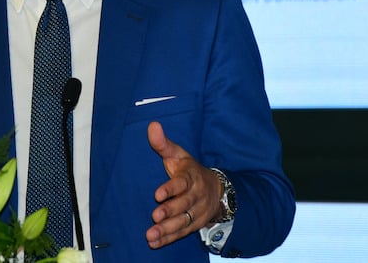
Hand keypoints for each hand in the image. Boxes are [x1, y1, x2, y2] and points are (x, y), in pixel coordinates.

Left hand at [145, 121, 221, 248]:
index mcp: (190, 177)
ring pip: (182, 222)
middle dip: (170, 211)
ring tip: (151, 235)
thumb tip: (152, 125)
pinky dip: (169, 238)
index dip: (170, 189)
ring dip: (167, 229)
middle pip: (183, 205)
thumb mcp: (178, 154)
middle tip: (155, 216)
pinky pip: (182, 233)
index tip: (158, 194)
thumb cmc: (189, 170)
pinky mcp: (194, 224)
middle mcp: (195, 196)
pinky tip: (155, 242)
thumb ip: (163, 143)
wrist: (216, 189)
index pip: (181, 183)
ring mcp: (196, 212)